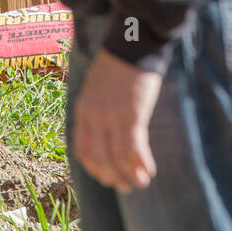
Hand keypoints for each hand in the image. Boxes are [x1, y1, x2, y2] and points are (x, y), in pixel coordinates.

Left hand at [72, 48, 162, 192]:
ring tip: (140, 183)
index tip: (107, 176)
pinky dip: (141, 165)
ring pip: (117, 160)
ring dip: (129, 176)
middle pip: (98, 160)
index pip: (82, 149)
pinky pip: (134, 150)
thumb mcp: (97, 88)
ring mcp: (112, 118)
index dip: (95, 168)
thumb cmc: (118, 65)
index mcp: (83, 109)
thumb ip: (97, 110)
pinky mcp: (132, 116)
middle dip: (112, 177)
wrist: (132, 44)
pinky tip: (149, 171)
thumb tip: (105, 132)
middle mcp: (94, 117)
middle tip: (125, 186)